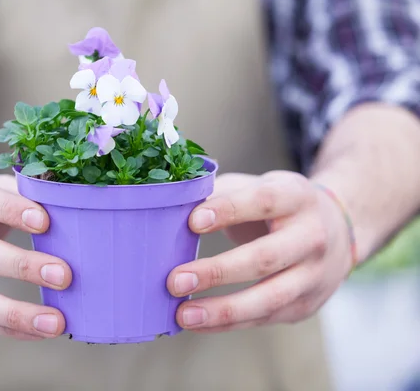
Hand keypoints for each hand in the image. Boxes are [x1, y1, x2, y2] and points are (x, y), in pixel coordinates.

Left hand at [167, 171, 351, 331]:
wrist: (337, 229)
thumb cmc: (279, 205)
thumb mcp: (259, 186)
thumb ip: (221, 193)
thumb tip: (174, 207)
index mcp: (296, 196)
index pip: (263, 201)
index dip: (229, 210)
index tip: (192, 221)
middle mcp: (312, 236)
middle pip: (265, 258)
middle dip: (218, 272)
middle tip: (175, 280)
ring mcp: (313, 275)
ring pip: (269, 298)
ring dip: (222, 311)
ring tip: (183, 314)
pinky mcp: (305, 305)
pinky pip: (263, 319)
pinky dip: (227, 324)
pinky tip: (196, 322)